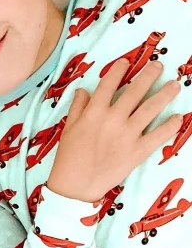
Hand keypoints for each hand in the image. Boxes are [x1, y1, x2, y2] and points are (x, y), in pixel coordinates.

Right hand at [47, 59, 181, 202]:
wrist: (75, 185)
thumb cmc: (68, 157)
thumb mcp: (68, 128)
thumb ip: (78, 108)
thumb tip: (83, 90)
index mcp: (94, 113)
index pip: (108, 84)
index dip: (119, 70)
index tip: (126, 62)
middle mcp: (113, 119)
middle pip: (135, 91)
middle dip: (148, 75)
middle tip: (158, 65)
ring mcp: (127, 134)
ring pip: (151, 108)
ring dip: (165, 94)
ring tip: (175, 85)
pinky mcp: (137, 151)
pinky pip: (158, 135)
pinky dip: (170, 125)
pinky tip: (178, 117)